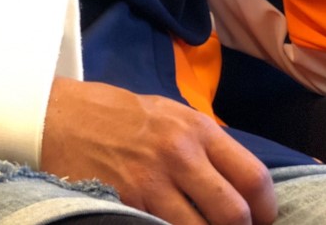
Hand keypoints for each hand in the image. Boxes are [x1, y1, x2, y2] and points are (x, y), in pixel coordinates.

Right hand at [41, 77, 276, 224]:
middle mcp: (181, 153)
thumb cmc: (115, 114)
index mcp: (196, 128)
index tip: (261, 220)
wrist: (59, 116)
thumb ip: (202, 143)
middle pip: (236, 214)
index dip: (266, 209)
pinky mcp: (129, 203)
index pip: (254, 176)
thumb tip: (236, 180)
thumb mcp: (167, 113)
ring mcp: (153, 181)